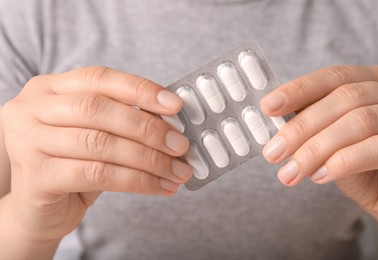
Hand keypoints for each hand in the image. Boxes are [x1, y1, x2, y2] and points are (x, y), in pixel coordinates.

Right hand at [1, 67, 191, 241]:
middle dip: (148, 128)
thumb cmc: (72, 166)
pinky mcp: (36, 176)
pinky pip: (97, 174)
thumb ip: (122, 122)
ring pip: (101, 144)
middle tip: (181, 144)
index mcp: (48, 89)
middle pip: (99, 109)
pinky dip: (137, 181)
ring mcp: (28, 141)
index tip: (175, 105)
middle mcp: (32, 109)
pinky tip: (160, 187)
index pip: (99, 78)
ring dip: (149, 159)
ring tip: (178, 171)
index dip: (140, 89)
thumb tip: (171, 124)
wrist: (39, 211)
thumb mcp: (94, 135)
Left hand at [261, 66, 377, 222]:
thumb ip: (313, 128)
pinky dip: (342, 161)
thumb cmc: (364, 169)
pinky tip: (320, 176)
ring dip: (316, 149)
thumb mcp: (333, 142)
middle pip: (344, 98)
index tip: (268, 107)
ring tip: (290, 173)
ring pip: (359, 121)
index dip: (298, 89)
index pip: (333, 77)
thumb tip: (275, 127)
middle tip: (273, 152)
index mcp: (371, 82)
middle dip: (301, 127)